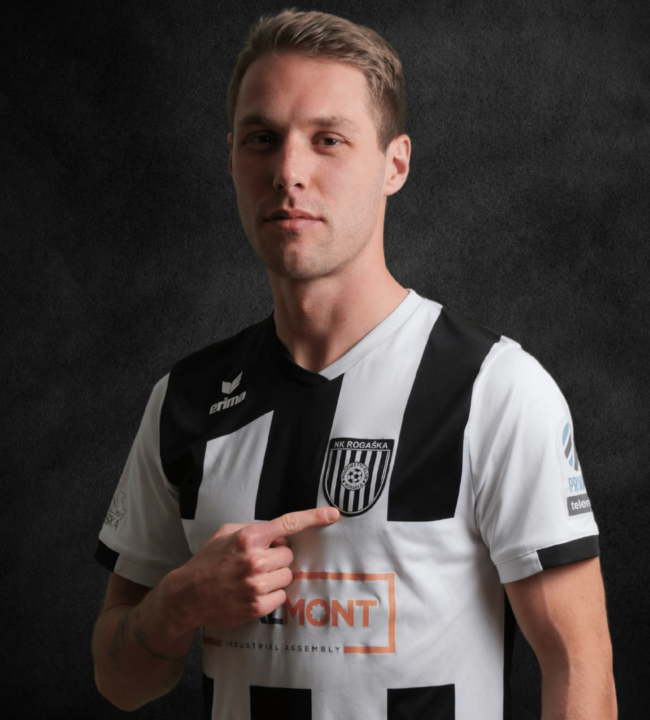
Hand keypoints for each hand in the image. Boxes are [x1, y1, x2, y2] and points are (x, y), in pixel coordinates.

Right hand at [162, 507, 339, 634]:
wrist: (187, 596)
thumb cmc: (208, 561)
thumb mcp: (226, 533)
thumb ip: (254, 528)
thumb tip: (280, 533)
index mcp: (248, 537)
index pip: (288, 523)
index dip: (314, 517)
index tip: (333, 514)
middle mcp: (255, 560)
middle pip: (289, 554)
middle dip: (278, 557)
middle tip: (257, 562)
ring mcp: (257, 585)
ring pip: (288, 576)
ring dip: (276, 576)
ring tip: (253, 578)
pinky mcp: (258, 606)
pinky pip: (282, 596)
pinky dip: (272, 594)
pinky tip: (252, 592)